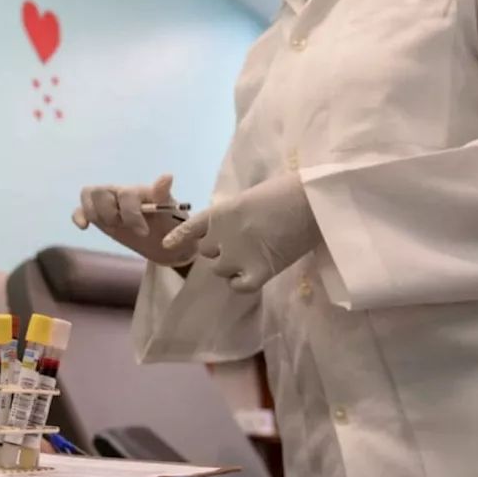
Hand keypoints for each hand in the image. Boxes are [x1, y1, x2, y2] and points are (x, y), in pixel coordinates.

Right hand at [73, 175, 197, 266]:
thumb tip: (167, 176)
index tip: (143, 232)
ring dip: (96, 215)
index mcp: (138, 190)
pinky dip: (78, 216)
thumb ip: (164, 195)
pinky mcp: (100, 216)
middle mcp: (121, 192)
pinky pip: (81, 209)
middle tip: (123, 227)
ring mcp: (109, 203)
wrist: (167, 245)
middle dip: (109, 213)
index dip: (131, 214)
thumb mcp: (172, 213)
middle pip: (100, 191)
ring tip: (113, 227)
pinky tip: (84, 227)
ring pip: (88, 196)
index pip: (125, 194)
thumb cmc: (171, 227)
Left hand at [162, 173, 320, 292]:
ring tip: (252, 258)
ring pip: (220, 269)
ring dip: (231, 266)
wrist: (311, 202)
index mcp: (220, 212)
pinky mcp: (259, 270)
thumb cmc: (286, 191)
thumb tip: (234, 227)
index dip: (179, 237)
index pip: (190, 227)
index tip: (166, 244)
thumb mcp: (250, 197)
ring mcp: (238, 254)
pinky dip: (241, 283)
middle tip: (241, 245)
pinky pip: (238, 285)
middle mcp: (222, 234)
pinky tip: (252, 277)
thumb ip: (234, 214)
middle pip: (206, 251)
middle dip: (219, 250)